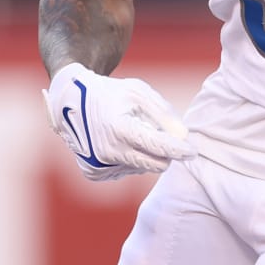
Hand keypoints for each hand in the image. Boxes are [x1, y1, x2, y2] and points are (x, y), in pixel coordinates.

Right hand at [43, 62, 195, 180]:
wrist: (71, 101)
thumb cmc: (111, 94)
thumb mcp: (139, 92)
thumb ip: (164, 112)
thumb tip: (183, 136)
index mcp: (120, 128)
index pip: (158, 146)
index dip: (179, 149)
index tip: (193, 151)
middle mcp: (108, 151)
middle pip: (155, 164)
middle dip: (166, 153)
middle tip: (166, 137)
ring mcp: (100, 165)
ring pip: (142, 168)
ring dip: (145, 153)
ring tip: (130, 131)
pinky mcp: (94, 172)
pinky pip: (127, 171)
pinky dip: (130, 159)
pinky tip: (119, 142)